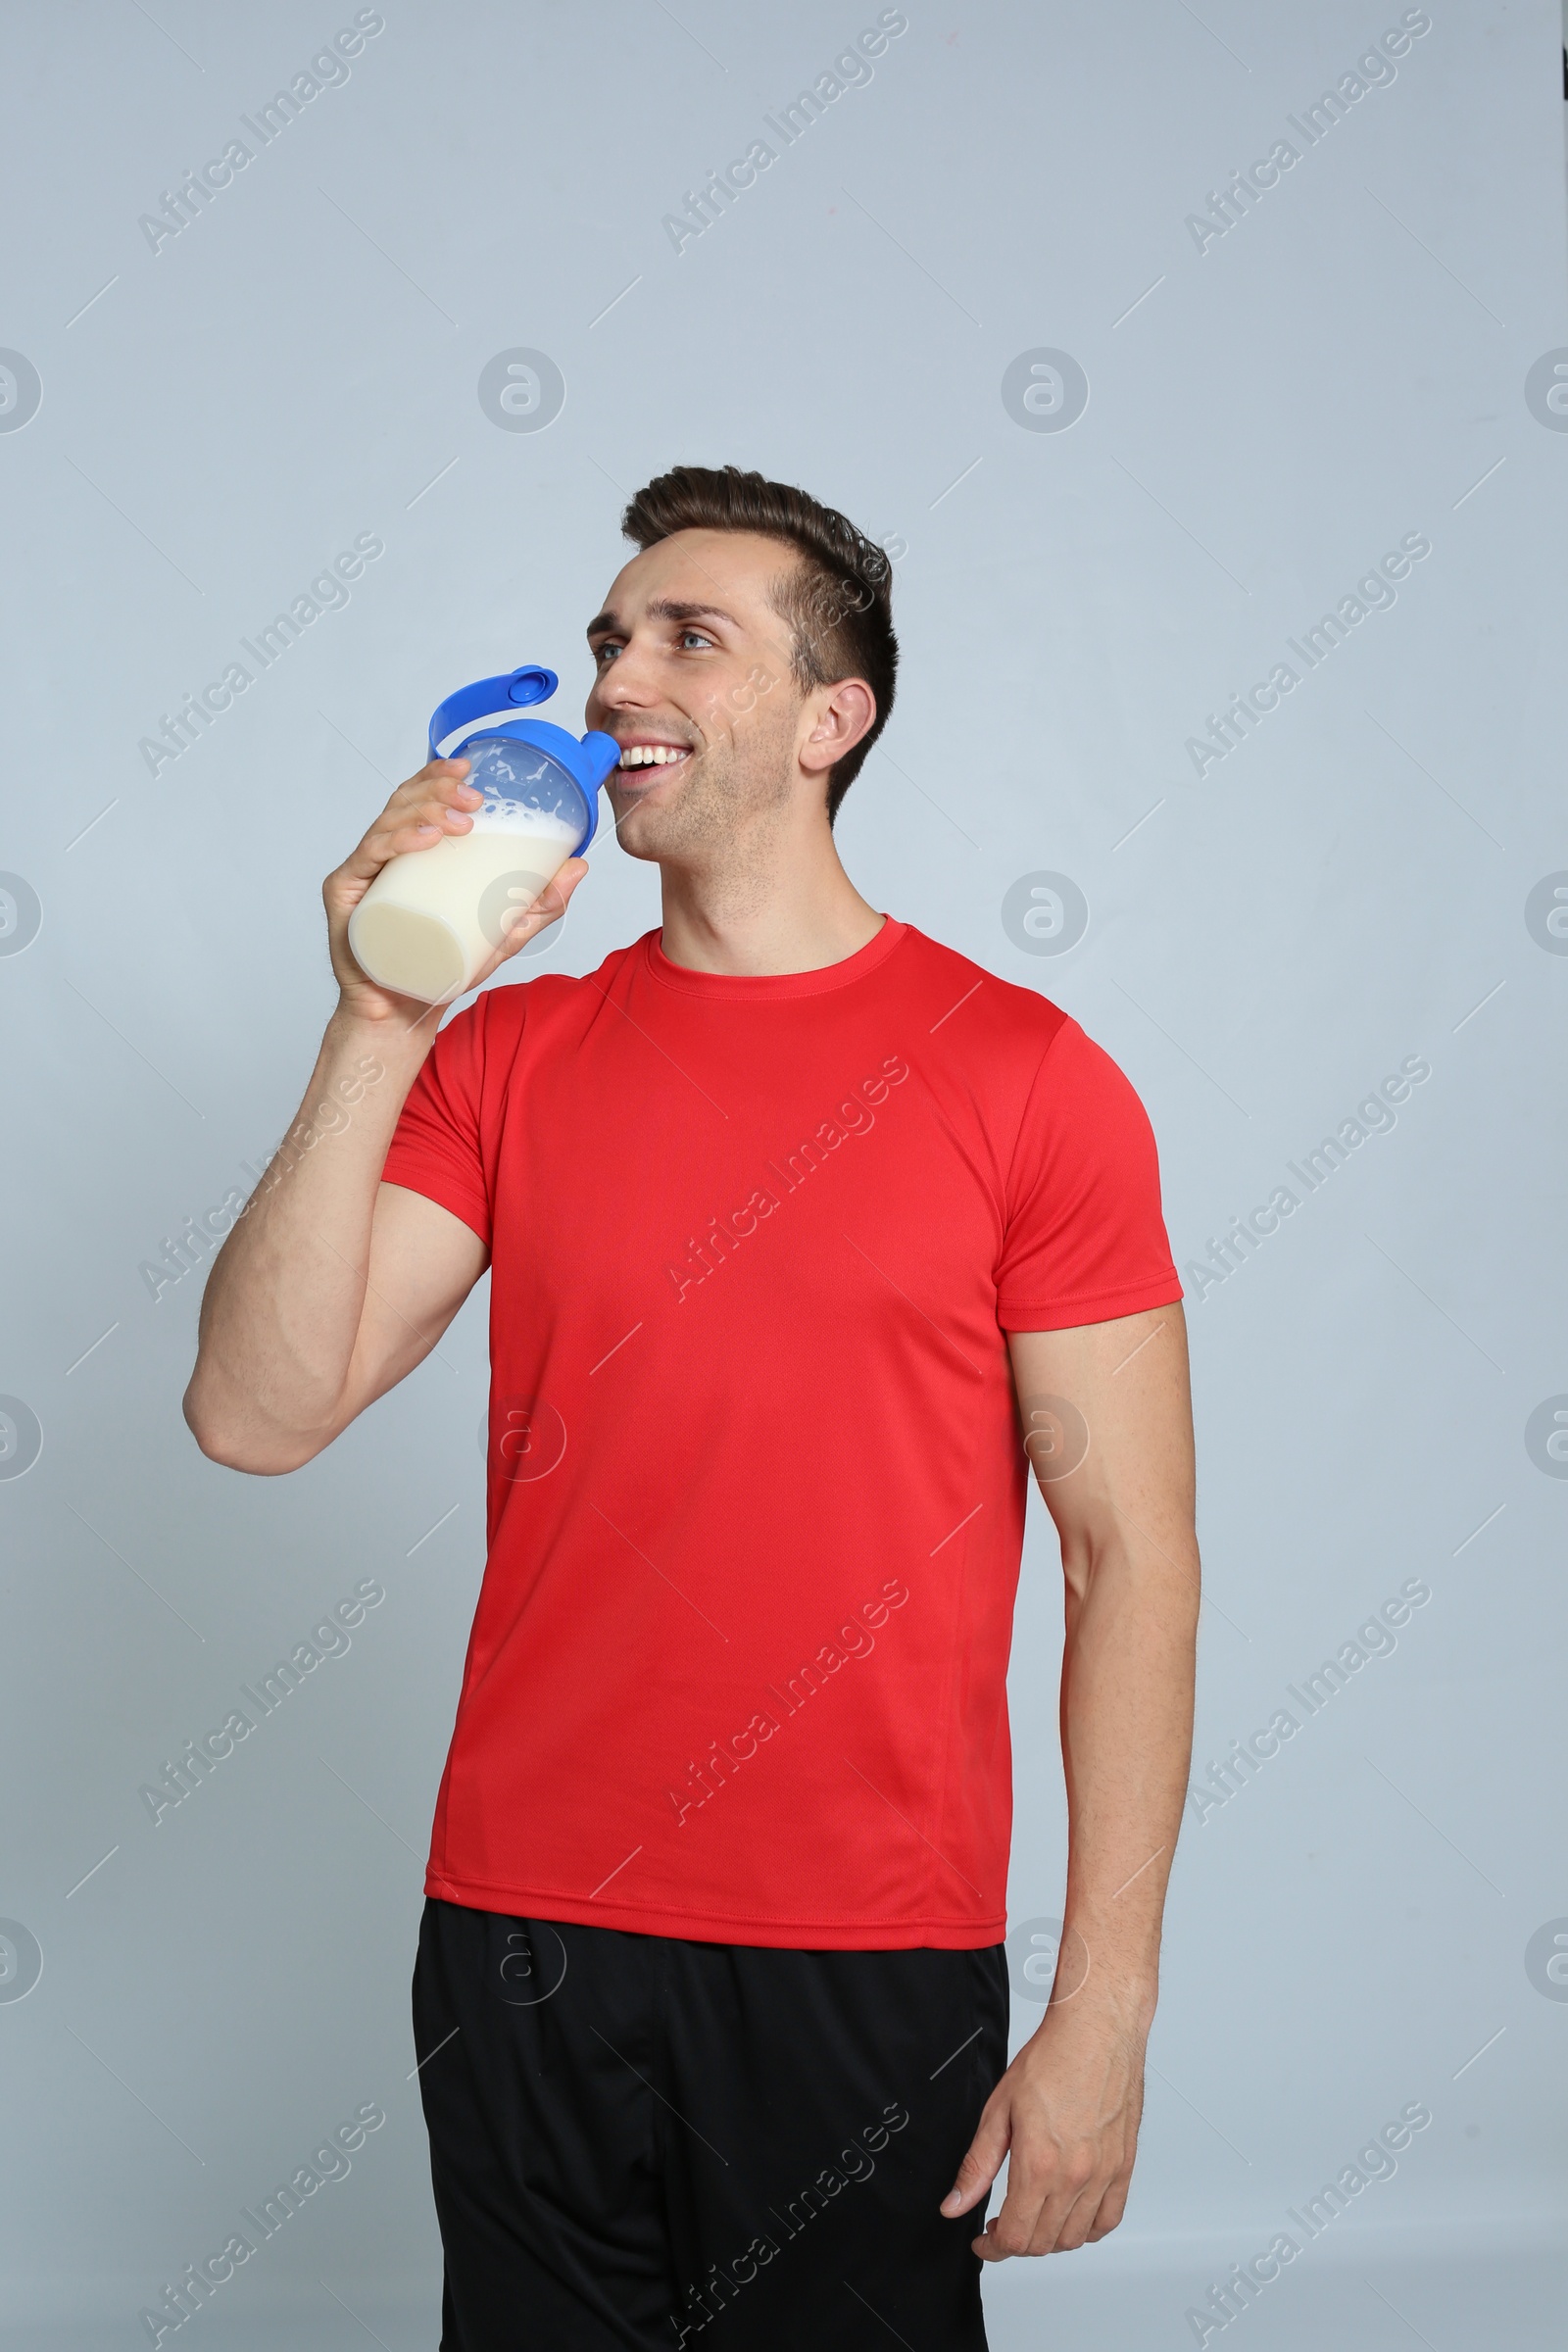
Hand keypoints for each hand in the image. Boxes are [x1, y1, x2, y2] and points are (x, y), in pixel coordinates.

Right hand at [323, 757, 589, 1023]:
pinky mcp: (346, 896)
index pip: (419, 798)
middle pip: (403, 803)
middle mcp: (384, 855)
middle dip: (438, 789)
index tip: (470, 766)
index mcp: (412, 851)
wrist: (405, 1010)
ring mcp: (364, 874)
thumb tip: (579, 866)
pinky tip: (424, 839)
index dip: (439, 774)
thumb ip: (539, 904)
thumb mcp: (502, 933)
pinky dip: (396, 843)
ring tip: (460, 819)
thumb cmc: (441, 966)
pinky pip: (368, 859)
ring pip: (388, 824)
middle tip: (474, 797)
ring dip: (424, 811)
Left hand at [941, 1998, 1148, 2258]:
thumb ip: (977, 2165)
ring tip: (1033, 2217)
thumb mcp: (998, 2110)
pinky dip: (1087, 2229)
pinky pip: (1108, 2219)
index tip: (983, 2242)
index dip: (993, 2248)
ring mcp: (1104, 2174)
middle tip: (1001, 2226)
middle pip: (1044, 2243)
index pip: (1016, 2237)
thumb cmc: (1051, 2060)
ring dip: (1049, 2239)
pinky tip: (1070, 2214)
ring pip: (1075, 2238)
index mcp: (1039, 2165)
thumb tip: (956, 2204)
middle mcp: (1075, 2177)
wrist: (1097, 2032)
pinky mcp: (1124, 2166)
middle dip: (1017, 2243)